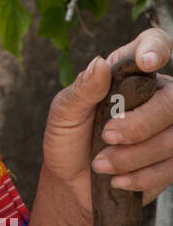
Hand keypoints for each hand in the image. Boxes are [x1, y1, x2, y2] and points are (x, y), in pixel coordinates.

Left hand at [41, 27, 172, 218]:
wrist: (71, 181)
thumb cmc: (68, 139)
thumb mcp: (64, 113)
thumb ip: (82, 90)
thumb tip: (99, 63)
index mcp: (127, 73)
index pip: (154, 44)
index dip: (156, 48)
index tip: (146, 62)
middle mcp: (155, 94)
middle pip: (172, 100)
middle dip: (140, 124)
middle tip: (107, 137)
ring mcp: (168, 127)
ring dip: (135, 156)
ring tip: (101, 165)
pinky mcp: (171, 159)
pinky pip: (172, 166)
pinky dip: (142, 176)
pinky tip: (118, 180)